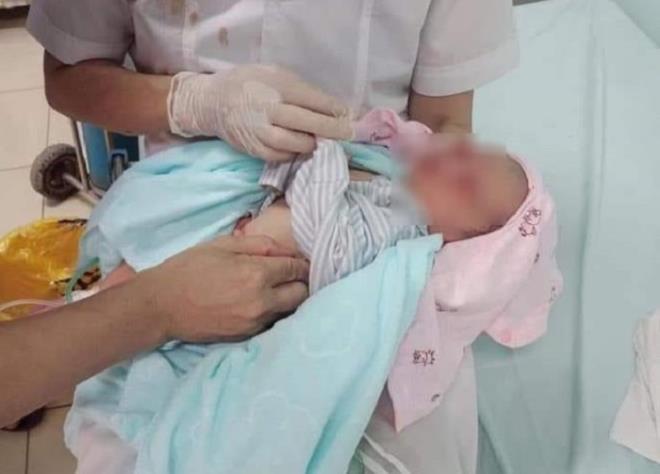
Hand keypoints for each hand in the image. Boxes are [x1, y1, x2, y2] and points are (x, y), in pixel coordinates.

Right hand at [135, 235, 309, 341]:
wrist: (161, 305)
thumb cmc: (189, 269)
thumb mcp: (222, 245)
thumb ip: (258, 244)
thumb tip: (284, 250)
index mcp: (256, 274)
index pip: (296, 270)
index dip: (302, 264)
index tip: (300, 262)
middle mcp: (261, 301)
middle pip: (301, 295)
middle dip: (302, 283)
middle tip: (293, 276)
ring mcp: (254, 322)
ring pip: (289, 311)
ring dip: (289, 300)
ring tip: (279, 290)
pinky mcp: (246, 336)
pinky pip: (271, 323)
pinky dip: (273, 313)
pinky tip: (262, 304)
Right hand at [167, 65, 353, 160]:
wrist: (213, 102)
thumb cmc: (250, 84)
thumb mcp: (274, 74)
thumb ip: (300, 89)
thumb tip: (332, 107)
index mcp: (275, 85)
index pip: (311, 99)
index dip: (333, 109)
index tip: (348, 115)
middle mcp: (268, 109)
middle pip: (307, 123)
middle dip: (332, 130)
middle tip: (349, 134)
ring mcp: (259, 131)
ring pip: (295, 143)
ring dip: (312, 143)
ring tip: (321, 141)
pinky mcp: (253, 148)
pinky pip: (281, 155)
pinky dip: (294, 153)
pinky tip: (301, 147)